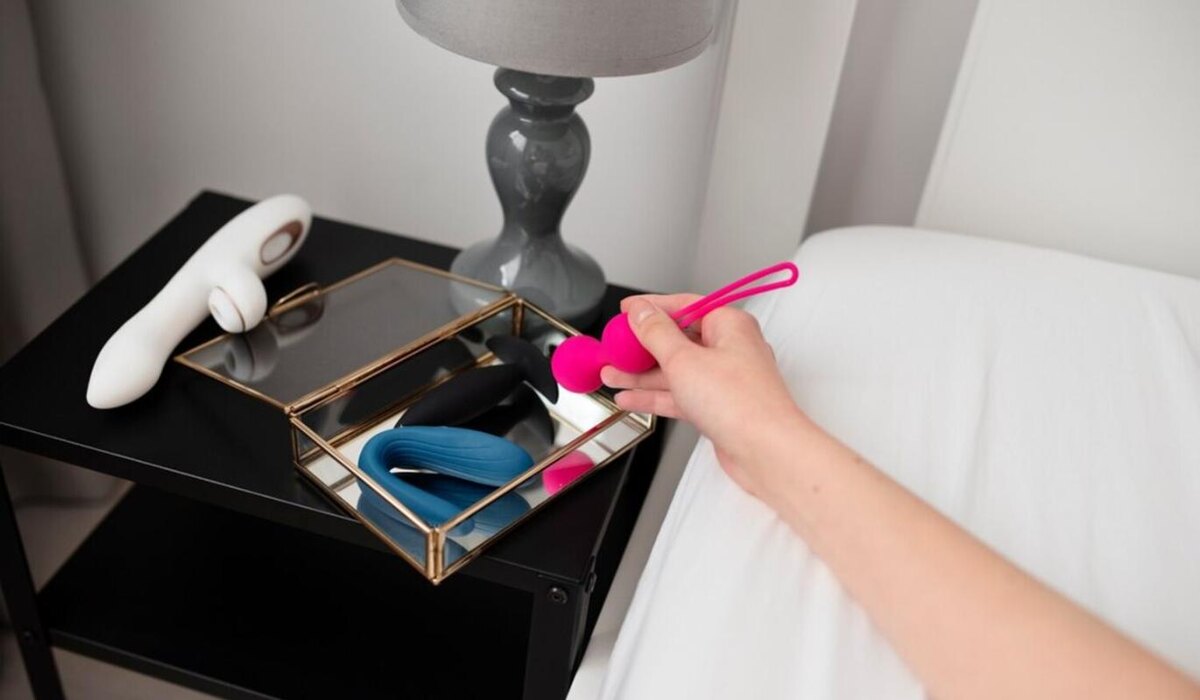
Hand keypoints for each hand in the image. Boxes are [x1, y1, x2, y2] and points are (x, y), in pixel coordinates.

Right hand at [602, 295, 808, 498]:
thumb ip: (656, 333)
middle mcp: (729, 348)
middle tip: (614, 348)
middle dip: (641, 347)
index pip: (684, 305)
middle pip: (677, 340)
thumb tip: (641, 312)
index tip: (626, 311)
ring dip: (642, 374)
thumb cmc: (741, 403)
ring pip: (675, 370)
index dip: (651, 307)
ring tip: (611, 373)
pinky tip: (631, 398)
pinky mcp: (717, 407)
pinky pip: (680, 394)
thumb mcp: (684, 360)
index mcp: (729, 325)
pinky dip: (655, 396)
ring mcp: (724, 380)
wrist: (766, 451)